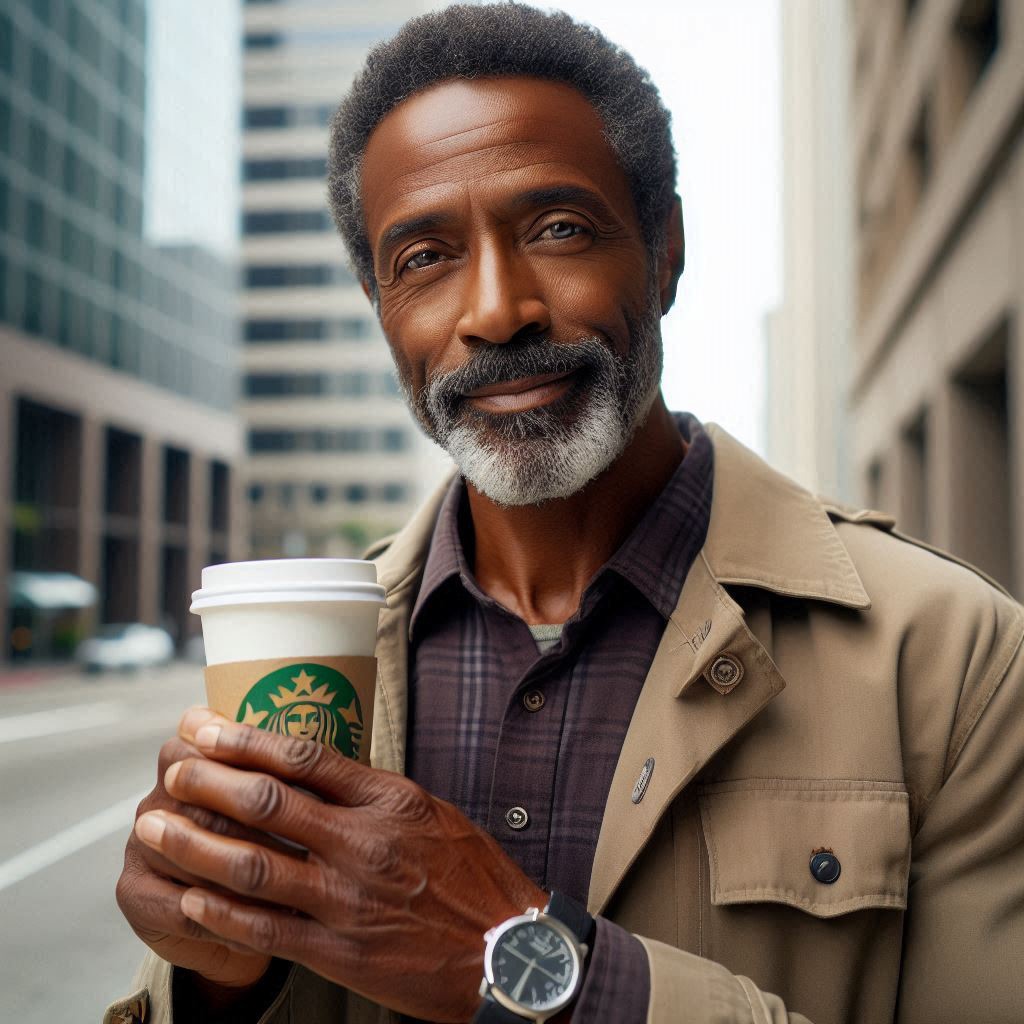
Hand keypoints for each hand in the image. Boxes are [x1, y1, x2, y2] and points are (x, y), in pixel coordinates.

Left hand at [132, 707, 545, 1021]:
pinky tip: (189, 896)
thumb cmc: (473, 877)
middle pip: (269, 803)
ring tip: (153, 827)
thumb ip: (374, 796)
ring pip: (254, 864)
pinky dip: (221, 911)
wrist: (508, 953)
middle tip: (169, 769)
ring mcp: (349, 899)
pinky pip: (266, 928)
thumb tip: (314, 772)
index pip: (306, 757)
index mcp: (392, 800)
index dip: (246, 739)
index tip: (205, 726)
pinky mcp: (340, 951)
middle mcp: (365, 843)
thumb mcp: (433, 815)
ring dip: (194, 844)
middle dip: (208, 782)